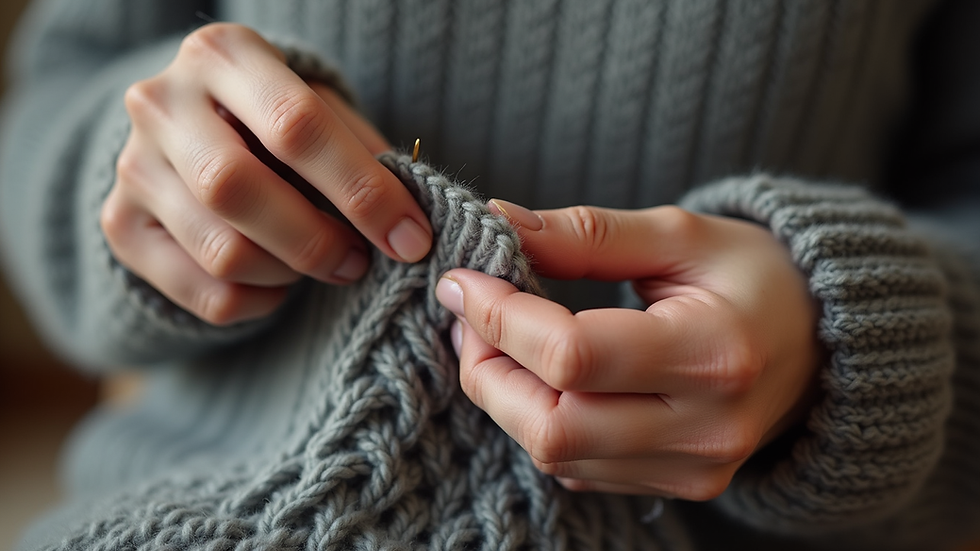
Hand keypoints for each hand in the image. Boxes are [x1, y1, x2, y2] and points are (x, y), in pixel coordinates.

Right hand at [101, 23, 431, 324]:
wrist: (193, 133)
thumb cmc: (277, 123)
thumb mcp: (322, 113)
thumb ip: (362, 155)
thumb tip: (407, 225)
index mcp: (223, 55)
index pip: (297, 125)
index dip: (362, 191)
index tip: (410, 238)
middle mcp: (161, 102)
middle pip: (236, 188)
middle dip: (316, 240)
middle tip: (359, 262)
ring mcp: (132, 167)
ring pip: (220, 250)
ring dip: (290, 274)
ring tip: (320, 265)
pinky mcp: (121, 227)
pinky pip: (205, 293)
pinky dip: (261, 302)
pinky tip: (279, 283)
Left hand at [436, 200, 820, 498]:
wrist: (818, 343)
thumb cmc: (752, 276)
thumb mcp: (680, 234)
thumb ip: (586, 233)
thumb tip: (498, 225)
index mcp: (714, 352)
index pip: (572, 356)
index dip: (499, 317)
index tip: (464, 280)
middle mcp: (706, 429)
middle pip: (551, 425)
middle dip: (487, 368)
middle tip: (472, 314)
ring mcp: (691, 469)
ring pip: (553, 454)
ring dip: (505, 396)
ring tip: (499, 339)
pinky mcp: (676, 485)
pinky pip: (575, 469)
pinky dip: (539, 422)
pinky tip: (544, 377)